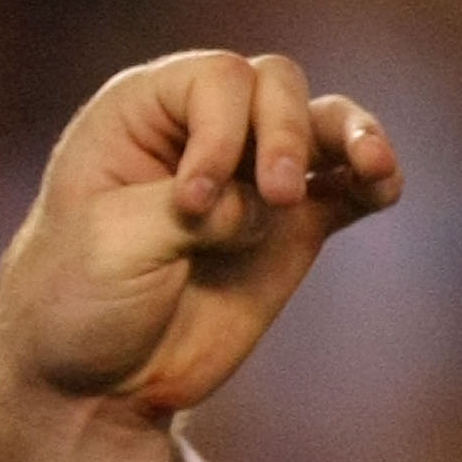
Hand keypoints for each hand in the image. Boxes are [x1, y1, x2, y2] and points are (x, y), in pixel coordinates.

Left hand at [0, 50, 403, 461]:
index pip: (213, 80)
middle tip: (273, 198)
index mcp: (137, 114)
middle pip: (274, 86)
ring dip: (353, 134)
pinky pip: (350, 187)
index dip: (221, 129)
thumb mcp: (115, 243)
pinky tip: (384, 187)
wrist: (92, 380)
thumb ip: (199, 210)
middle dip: (285, 133)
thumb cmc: (77, 298)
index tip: (192, 202)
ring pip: (322, 124)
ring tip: (371, 164)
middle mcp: (201, 131)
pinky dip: (374, 180)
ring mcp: (251, 177)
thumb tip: (272, 206)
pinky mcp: (292, 227)